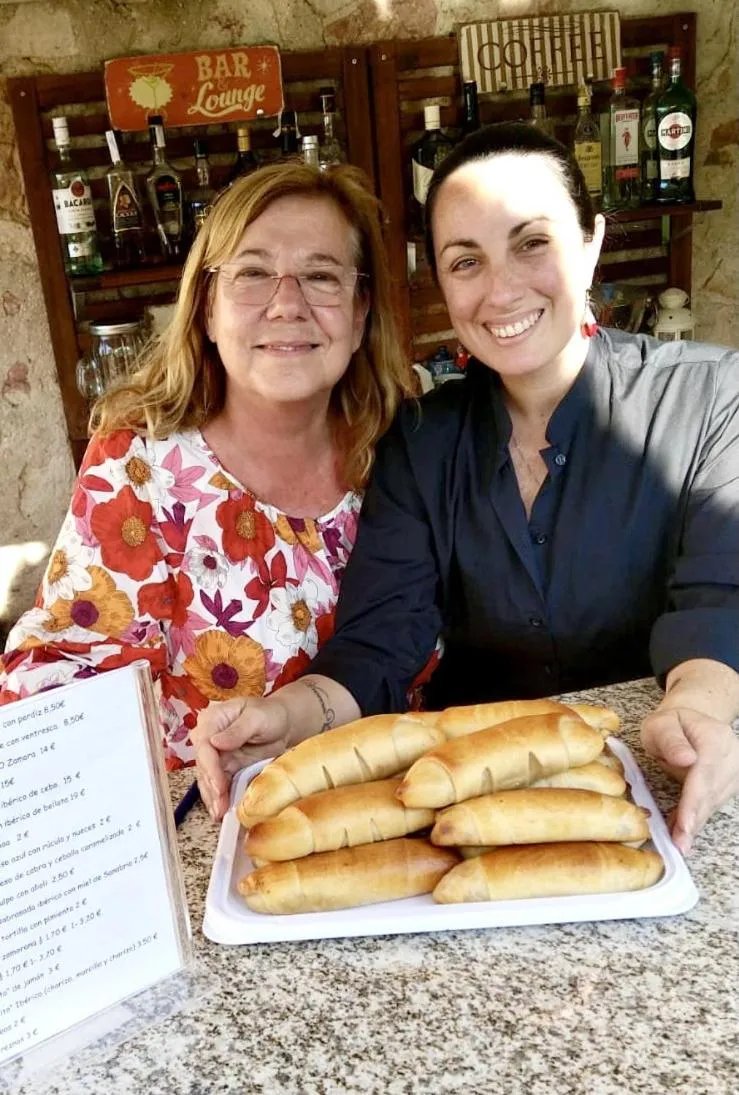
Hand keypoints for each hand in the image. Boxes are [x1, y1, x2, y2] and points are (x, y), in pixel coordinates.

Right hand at [192, 696, 290, 821]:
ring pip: (208, 780)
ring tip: (220, 815)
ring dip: (213, 798)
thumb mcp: (256, 717)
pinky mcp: (225, 768)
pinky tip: (220, 813)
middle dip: (211, 789)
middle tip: (220, 809)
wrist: (284, 723)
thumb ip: (237, 730)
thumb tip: (215, 742)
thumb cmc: (270, 714)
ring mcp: (215, 755)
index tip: (219, 787)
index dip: (210, 769)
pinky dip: (219, 799)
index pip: (204, 747)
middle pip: (204, 767)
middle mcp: (208, 738)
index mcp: (212, 720)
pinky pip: (218, 785)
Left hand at [640, 706, 738, 854]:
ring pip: (713, 803)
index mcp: (715, 737)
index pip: (705, 773)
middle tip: (679, 844)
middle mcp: (730, 756)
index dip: (694, 800)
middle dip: (694, 820)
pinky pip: (710, 805)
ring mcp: (733, 772)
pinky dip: (695, 819)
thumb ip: (671, 740)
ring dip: (695, 823)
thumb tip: (686, 759)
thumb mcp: (661, 724)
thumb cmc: (670, 724)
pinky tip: (681, 832)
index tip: (686, 824)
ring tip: (678, 842)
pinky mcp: (729, 785)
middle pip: (711, 793)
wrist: (689, 723)